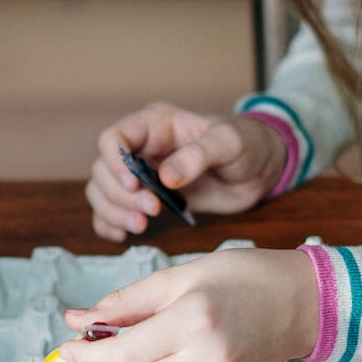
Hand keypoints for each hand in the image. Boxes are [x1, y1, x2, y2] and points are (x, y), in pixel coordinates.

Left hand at [59, 248, 318, 361]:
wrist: (300, 302)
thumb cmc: (242, 277)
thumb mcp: (180, 275)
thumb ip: (125, 301)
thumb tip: (76, 318)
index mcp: (192, 321)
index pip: (121, 355)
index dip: (84, 355)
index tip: (68, 345)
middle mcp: (205, 361)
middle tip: (79, 360)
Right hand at [87, 101, 287, 240]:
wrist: (260, 170)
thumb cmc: (245, 144)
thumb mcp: (228, 142)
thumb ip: (197, 155)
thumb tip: (165, 177)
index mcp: (154, 126)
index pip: (112, 138)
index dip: (115, 163)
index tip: (136, 185)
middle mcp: (140, 149)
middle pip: (103, 171)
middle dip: (121, 195)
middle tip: (153, 211)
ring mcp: (140, 176)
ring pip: (102, 193)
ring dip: (113, 212)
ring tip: (141, 226)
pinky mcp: (145, 201)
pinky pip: (110, 212)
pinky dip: (109, 225)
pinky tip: (122, 236)